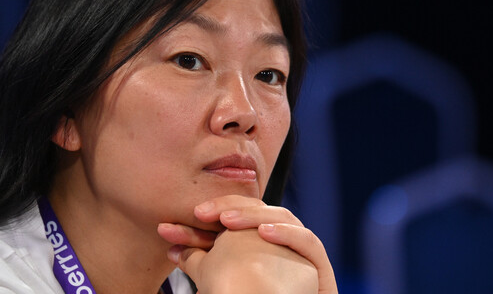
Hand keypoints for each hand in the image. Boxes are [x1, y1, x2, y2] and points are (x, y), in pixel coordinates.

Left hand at [157, 195, 337, 293]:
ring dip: (254, 215)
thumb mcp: (221, 282)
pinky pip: (307, 241)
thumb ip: (201, 265)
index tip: (181, 219)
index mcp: (259, 244)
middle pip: (256, 214)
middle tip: (199, 212)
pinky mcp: (320, 265)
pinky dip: (287, 232)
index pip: (234, 221)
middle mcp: (281, 242)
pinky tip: (264, 232)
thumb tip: (172, 251)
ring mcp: (301, 251)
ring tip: (227, 220)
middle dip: (226, 208)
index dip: (210, 215)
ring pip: (282, 218)